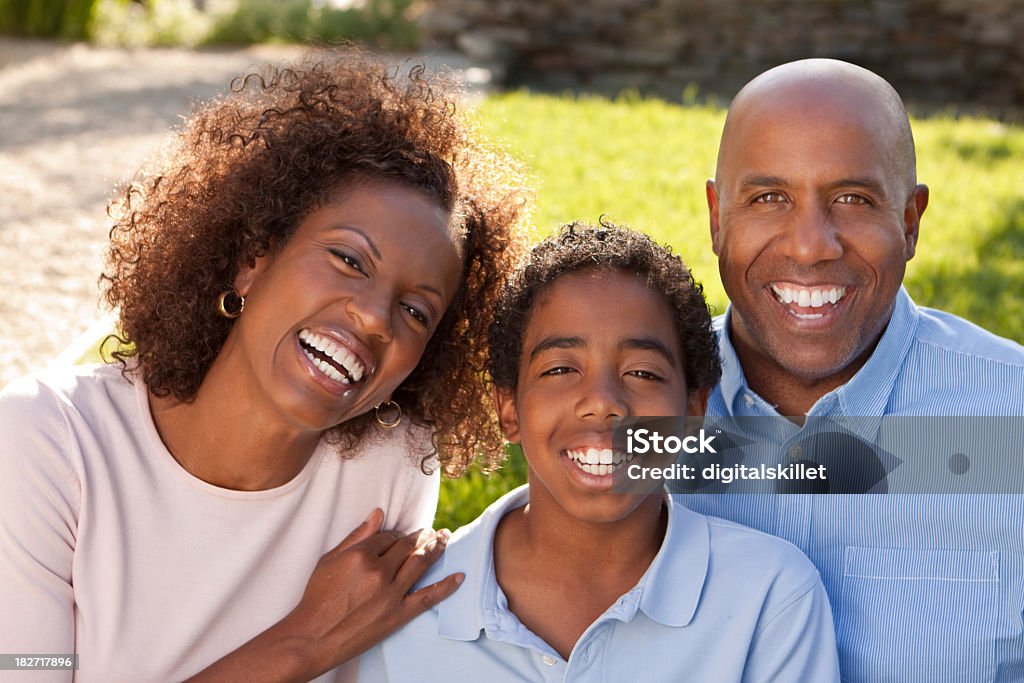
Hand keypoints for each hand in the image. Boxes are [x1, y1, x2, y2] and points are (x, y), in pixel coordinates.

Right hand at [186, 508, 462, 681]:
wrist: (313, 636)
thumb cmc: (317, 597)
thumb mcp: (330, 560)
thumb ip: (357, 536)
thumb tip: (379, 513)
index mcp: (360, 555)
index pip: (388, 536)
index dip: (396, 535)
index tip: (400, 536)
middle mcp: (378, 571)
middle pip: (408, 546)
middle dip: (422, 536)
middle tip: (432, 531)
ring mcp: (390, 594)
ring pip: (421, 563)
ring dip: (437, 548)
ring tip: (445, 539)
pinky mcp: (398, 615)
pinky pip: (428, 597)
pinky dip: (446, 586)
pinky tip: (459, 576)